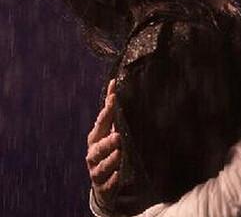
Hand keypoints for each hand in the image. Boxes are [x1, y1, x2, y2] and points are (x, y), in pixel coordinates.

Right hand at [86, 79, 121, 210]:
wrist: (103, 181)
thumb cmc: (108, 149)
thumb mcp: (109, 129)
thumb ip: (112, 110)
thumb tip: (114, 83)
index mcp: (96, 136)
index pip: (102, 121)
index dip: (108, 109)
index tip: (115, 97)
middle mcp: (94, 153)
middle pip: (98, 147)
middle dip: (107, 141)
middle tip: (118, 136)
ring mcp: (97, 170)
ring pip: (101, 165)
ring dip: (110, 159)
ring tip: (119, 154)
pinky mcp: (103, 186)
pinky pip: (107, 184)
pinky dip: (112, 180)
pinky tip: (118, 175)